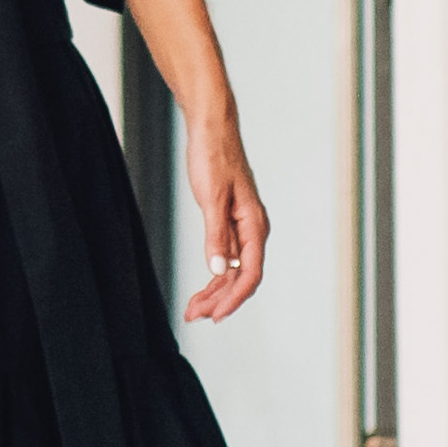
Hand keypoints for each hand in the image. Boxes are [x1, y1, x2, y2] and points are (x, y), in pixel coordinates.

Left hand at [180, 110, 269, 324]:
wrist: (212, 130)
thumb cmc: (214, 157)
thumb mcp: (211, 197)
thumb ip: (216, 236)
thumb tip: (218, 270)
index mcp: (254, 225)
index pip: (250, 274)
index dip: (233, 299)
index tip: (215, 316)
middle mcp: (252, 230)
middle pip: (241, 278)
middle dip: (219, 300)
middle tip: (194, 315)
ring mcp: (242, 228)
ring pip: (233, 271)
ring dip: (215, 292)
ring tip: (193, 309)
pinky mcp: (230, 223)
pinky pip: (227, 258)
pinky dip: (214, 275)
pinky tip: (203, 288)